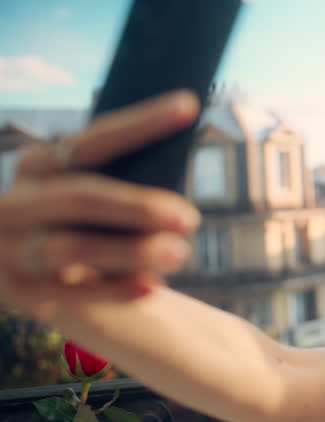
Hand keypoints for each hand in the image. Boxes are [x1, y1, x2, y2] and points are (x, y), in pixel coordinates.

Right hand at [0, 90, 201, 323]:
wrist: (22, 270)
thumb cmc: (76, 224)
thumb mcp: (83, 192)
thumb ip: (117, 179)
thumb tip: (176, 168)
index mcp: (36, 166)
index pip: (90, 141)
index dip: (139, 124)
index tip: (188, 107)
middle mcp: (14, 203)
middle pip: (80, 198)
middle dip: (138, 206)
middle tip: (189, 218)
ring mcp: (8, 249)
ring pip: (72, 248)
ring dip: (131, 251)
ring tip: (180, 253)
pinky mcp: (18, 292)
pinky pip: (70, 295)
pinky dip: (114, 290)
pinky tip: (152, 286)